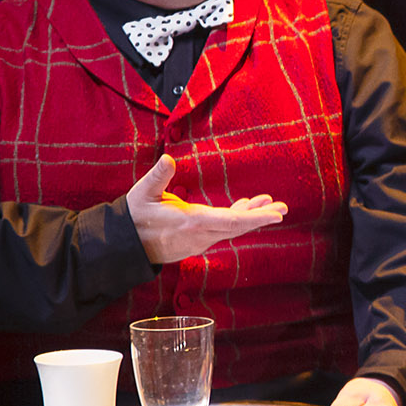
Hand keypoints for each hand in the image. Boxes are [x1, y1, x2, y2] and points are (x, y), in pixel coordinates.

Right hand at [125, 154, 287, 264]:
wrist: (123, 246)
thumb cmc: (133, 217)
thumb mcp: (143, 193)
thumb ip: (158, 177)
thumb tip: (168, 159)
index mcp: (191, 223)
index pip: (231, 222)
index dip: (256, 218)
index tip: (276, 215)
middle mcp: (199, 236)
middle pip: (237, 227)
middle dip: (261, 217)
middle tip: (283, 208)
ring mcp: (198, 241)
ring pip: (230, 228)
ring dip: (249, 216)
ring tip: (268, 203)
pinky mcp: (195, 241)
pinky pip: (221, 230)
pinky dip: (235, 219)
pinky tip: (244, 208)